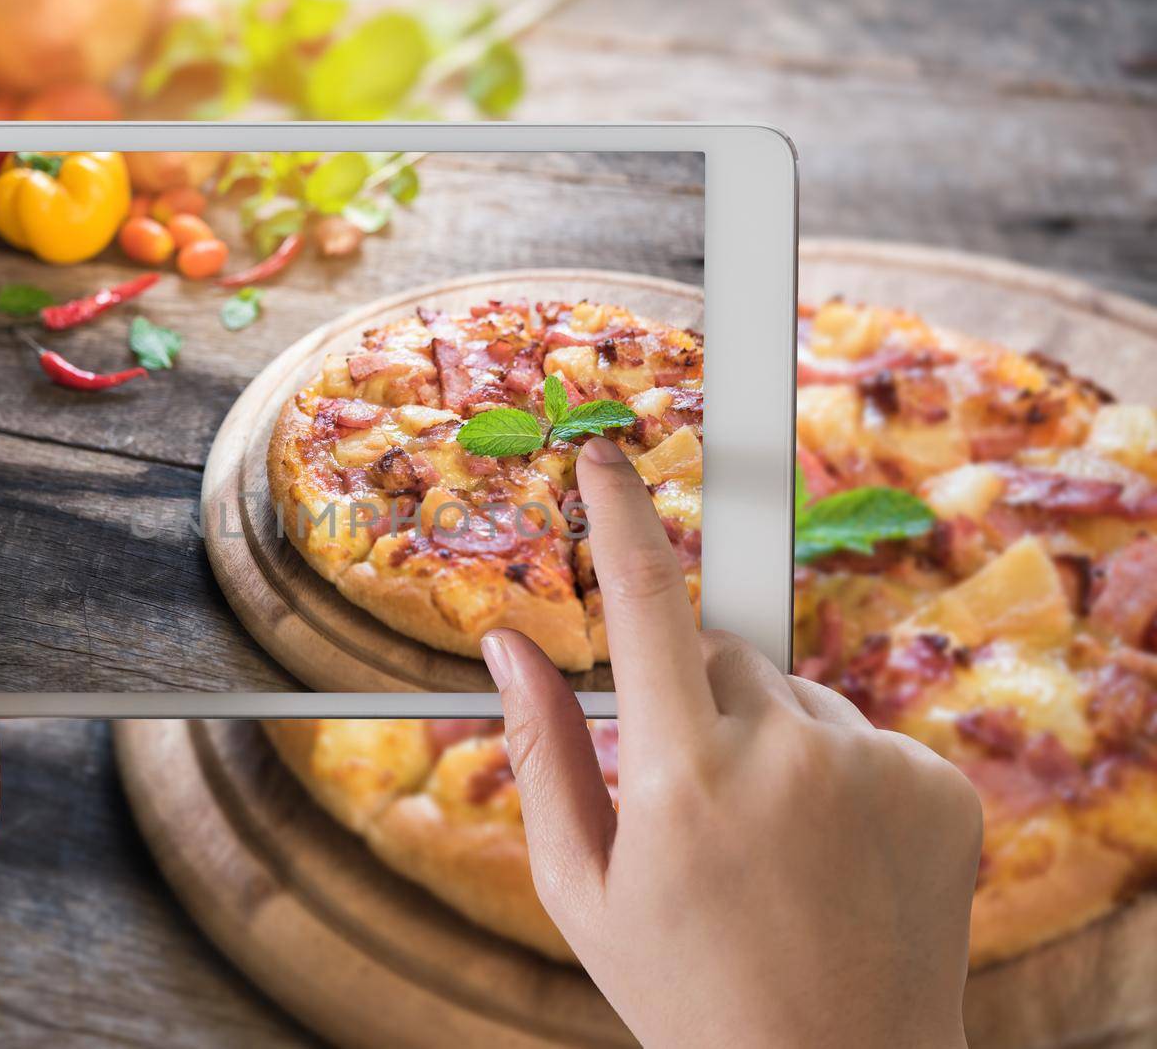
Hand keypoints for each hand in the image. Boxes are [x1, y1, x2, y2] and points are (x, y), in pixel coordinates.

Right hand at [481, 438, 979, 1048]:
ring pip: (790, 694)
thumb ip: (538, 752)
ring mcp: (874, 767)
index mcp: (683, 780)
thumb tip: (507, 647)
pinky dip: (834, 771)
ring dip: (766, 740)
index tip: (603, 456)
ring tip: (769, 845)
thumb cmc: (688, 990)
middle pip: (719, 654)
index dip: (618, 515)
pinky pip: (860, 734)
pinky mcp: (938, 783)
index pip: (642, 603)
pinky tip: (828, 853)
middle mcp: (787, 755)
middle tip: (689, 794)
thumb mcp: (581, 888)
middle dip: (691, 699)